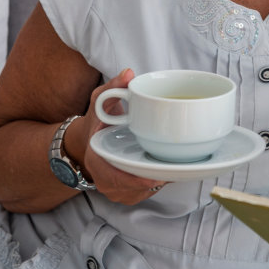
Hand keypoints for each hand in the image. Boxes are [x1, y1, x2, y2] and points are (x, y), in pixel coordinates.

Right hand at [75, 69, 168, 204]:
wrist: (89, 141)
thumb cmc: (97, 122)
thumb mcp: (100, 100)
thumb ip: (113, 86)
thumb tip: (128, 74)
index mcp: (96, 161)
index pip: (118, 177)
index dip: (139, 179)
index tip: (160, 174)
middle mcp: (105, 181)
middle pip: (137, 187)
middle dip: (160, 177)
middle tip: (179, 164)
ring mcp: (117, 191)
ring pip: (145, 192)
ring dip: (162, 179)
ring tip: (177, 164)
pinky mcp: (128, 194)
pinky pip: (147, 192)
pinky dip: (160, 181)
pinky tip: (169, 167)